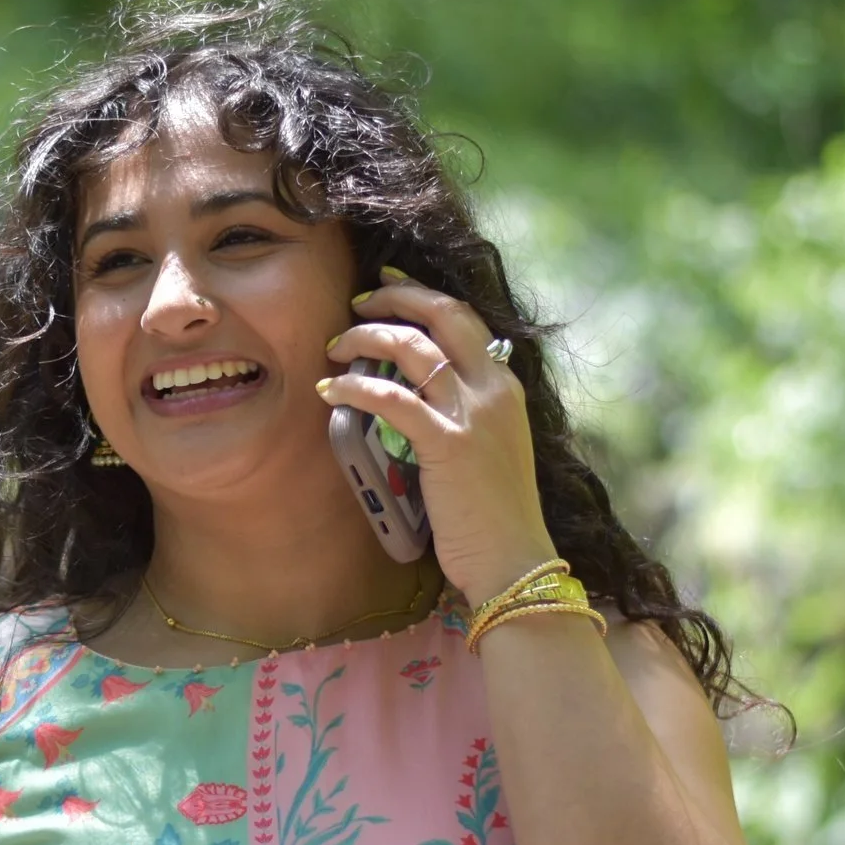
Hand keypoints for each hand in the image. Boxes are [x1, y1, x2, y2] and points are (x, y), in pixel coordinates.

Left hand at [318, 269, 558, 601]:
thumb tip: (424, 396)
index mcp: (506, 388)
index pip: (464, 320)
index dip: (422, 296)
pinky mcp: (447, 443)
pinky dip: (356, 386)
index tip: (387, 284)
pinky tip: (331, 389)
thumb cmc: (495, 514)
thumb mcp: (493, 449)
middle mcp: (494, 390)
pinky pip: (392, 398)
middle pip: (442, 316)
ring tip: (334, 348)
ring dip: (366, 337)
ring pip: (413, 348)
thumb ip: (468, 416)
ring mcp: (473, 414)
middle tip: (357, 303)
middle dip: (394, 299)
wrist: (513, 559)